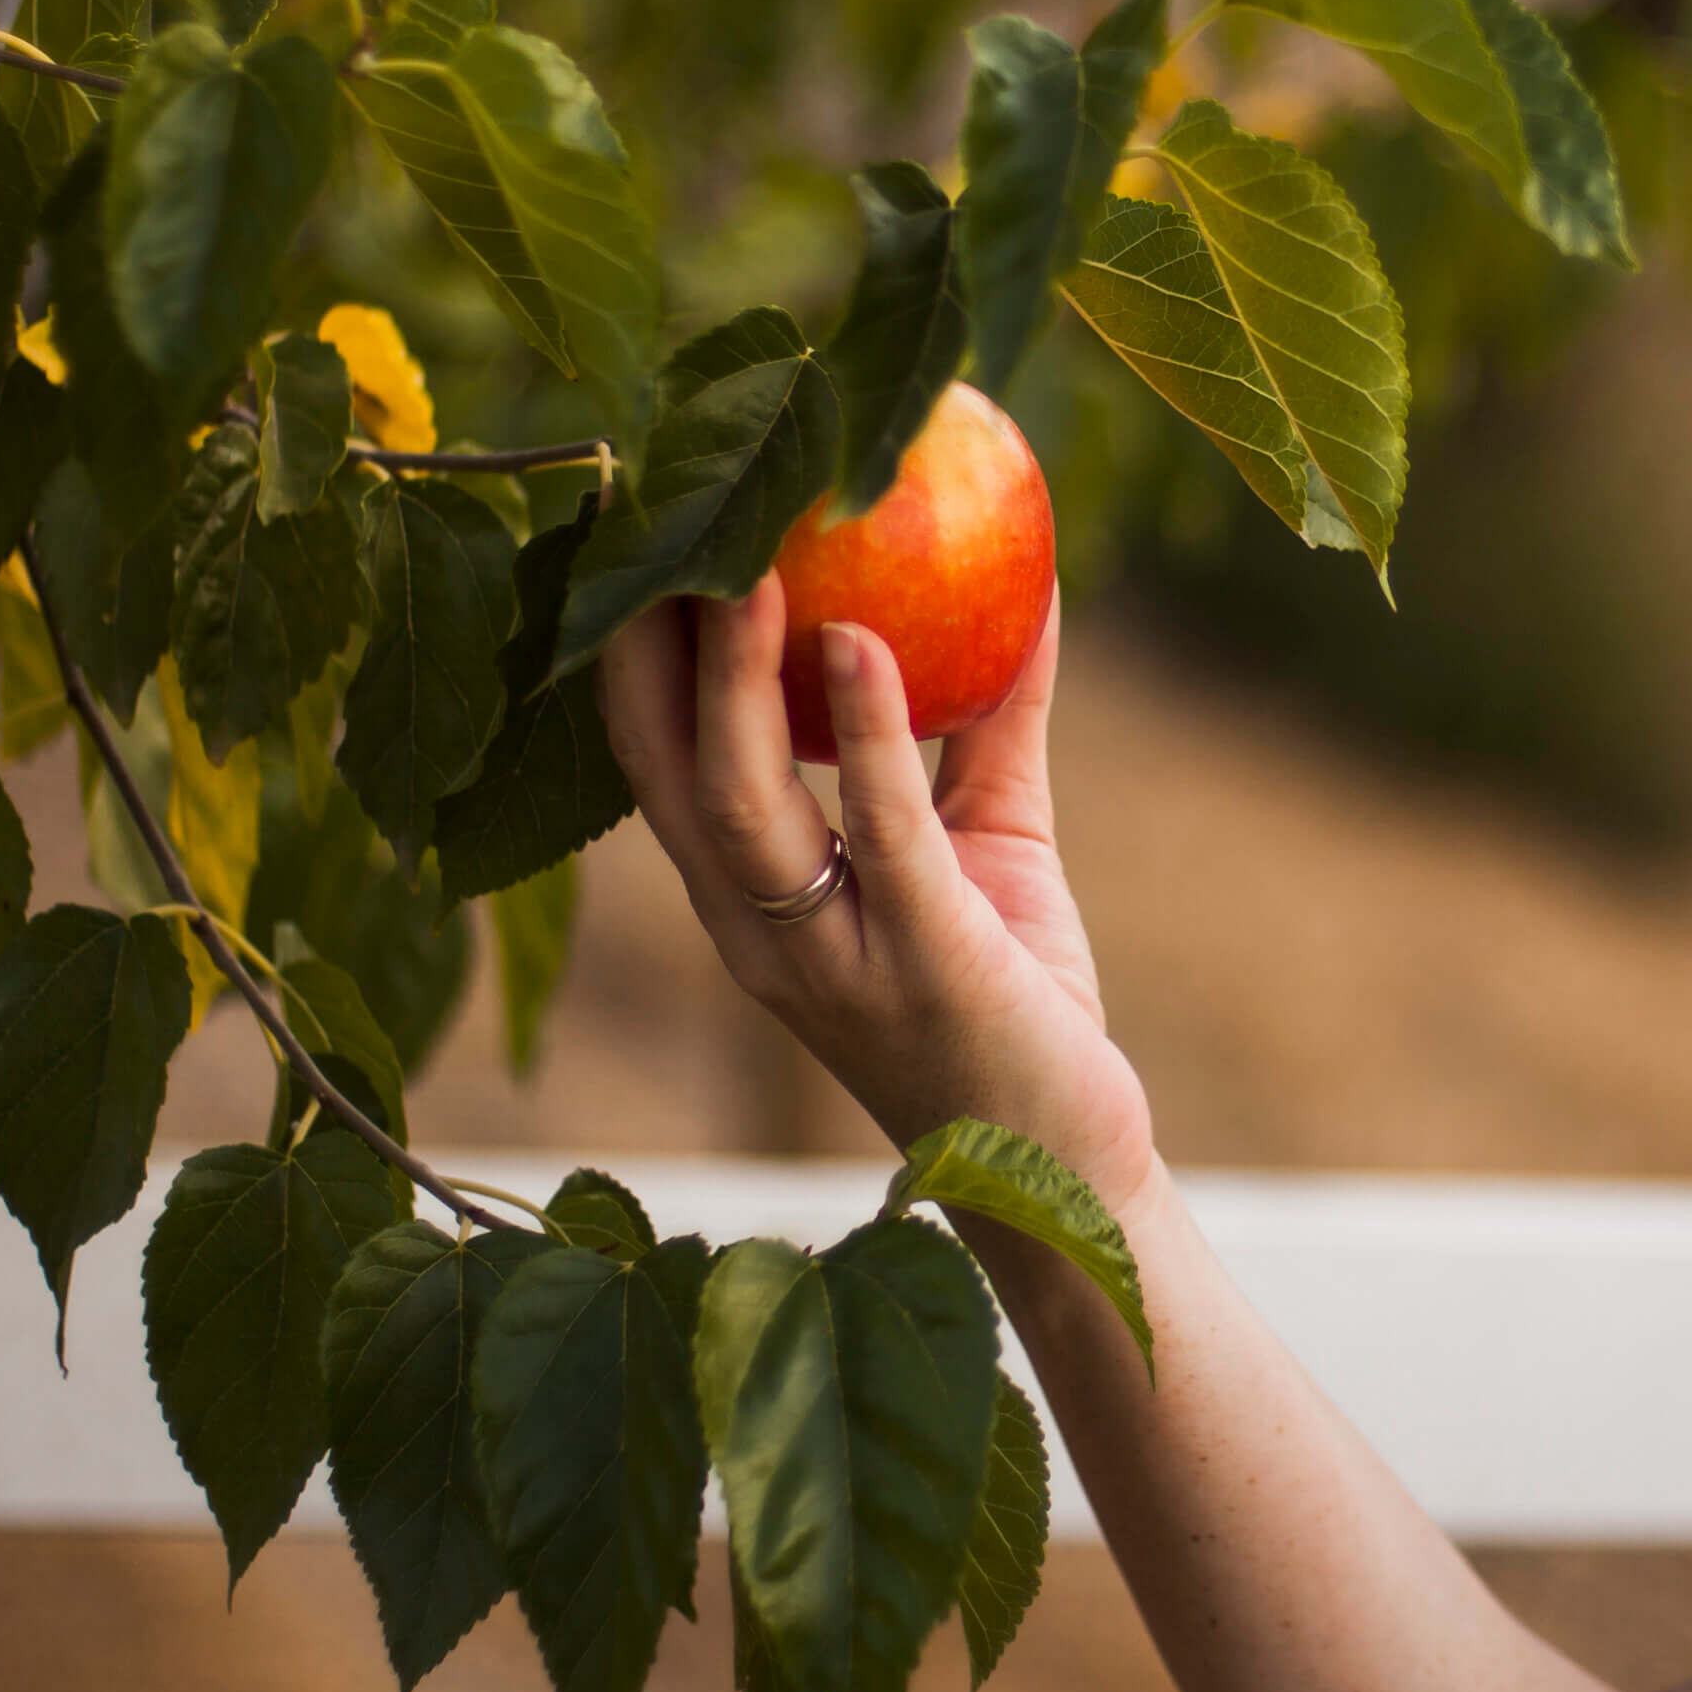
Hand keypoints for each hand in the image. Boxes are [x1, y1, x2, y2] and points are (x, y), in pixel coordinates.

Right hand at [597, 573, 1153, 1210]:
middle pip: (660, 768)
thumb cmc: (1012, 997)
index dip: (629, 645)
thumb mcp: (983, 839)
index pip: (653, 756)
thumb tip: (1020, 576)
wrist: (1062, 1175)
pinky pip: (875, 829)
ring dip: (732, 677)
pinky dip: (863, 729)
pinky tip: (864, 640)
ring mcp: (823, 957)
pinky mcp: (918, 963)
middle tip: (662, 516)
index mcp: (745, 898)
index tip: (639, 526)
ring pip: (735, 801)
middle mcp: (753, 931)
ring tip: (750, 561)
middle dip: (641, 643)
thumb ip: (981, 718)